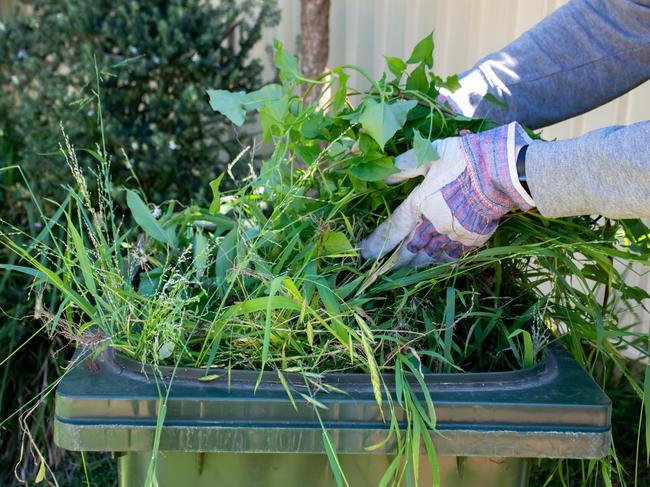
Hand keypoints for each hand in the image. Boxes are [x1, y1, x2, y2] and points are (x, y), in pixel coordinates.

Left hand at [360, 122, 534, 267]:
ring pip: (428, 257)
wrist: (503, 172)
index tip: (365, 253)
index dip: (377, 243)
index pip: (392, 229)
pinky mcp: (472, 240)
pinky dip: (438, 263)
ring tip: (404, 268)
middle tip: (382, 268)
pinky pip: (450, 257)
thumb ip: (407, 165)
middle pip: (407, 250)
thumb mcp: (432, 154)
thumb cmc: (466, 160)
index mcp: (419, 204)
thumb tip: (386, 175)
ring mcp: (453, 235)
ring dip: (414, 264)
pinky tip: (432, 264)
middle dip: (393, 260)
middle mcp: (432, 225)